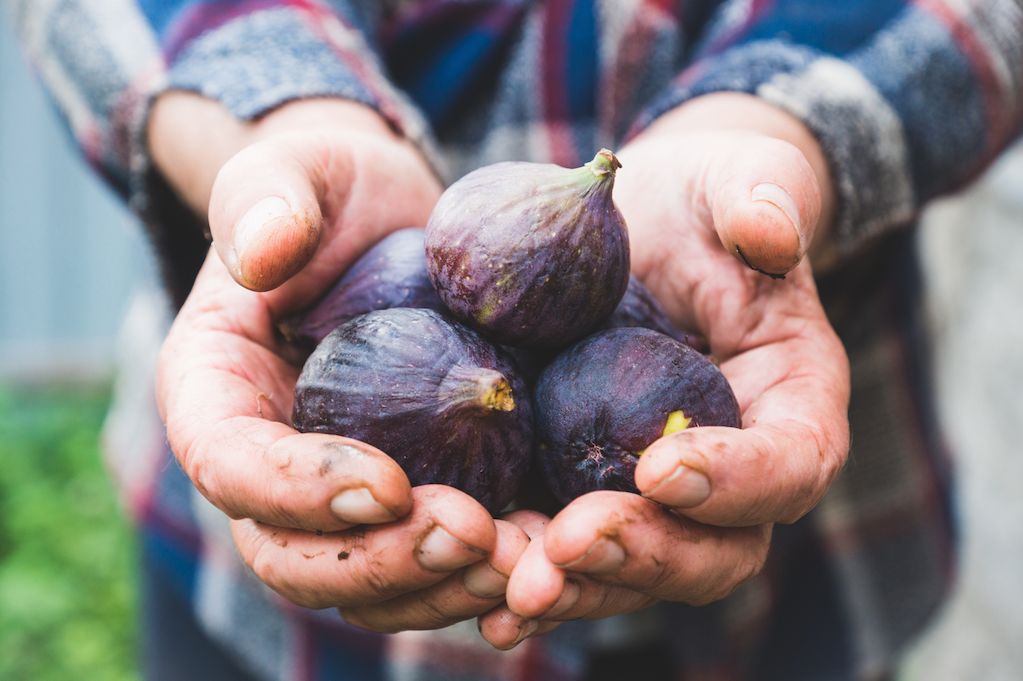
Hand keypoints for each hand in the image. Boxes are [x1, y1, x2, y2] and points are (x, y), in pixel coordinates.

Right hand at [152, 94, 527, 630]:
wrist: (389, 225)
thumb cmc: (331, 192)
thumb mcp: (296, 173)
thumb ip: (264, 200)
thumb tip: (260, 251)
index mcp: (218, 395)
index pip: (231, 465)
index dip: (297, 491)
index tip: (387, 484)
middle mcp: (269, 466)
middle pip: (293, 556)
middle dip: (380, 564)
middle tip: (470, 534)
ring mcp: (340, 495)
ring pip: (368, 584)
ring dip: (441, 586)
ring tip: (521, 559)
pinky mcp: (413, 496)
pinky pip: (433, 561)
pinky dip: (485, 571)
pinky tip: (548, 553)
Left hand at [487, 93, 850, 644]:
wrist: (645, 226)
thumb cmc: (703, 202)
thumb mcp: (738, 180)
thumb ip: (762, 198)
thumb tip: (770, 227)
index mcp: (789, 404)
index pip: (791, 463)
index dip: (740, 480)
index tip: (662, 466)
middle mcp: (732, 473)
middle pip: (713, 550)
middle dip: (643, 555)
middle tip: (569, 545)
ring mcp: (654, 495)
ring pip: (634, 572)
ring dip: (577, 586)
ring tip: (513, 588)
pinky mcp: (586, 492)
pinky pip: (565, 554)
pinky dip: (526, 578)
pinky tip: (476, 593)